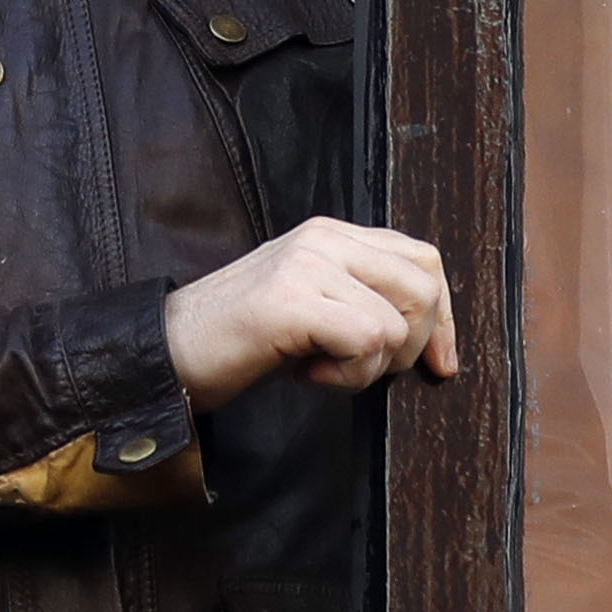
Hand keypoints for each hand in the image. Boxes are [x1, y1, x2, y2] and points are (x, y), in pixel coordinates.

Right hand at [163, 218, 457, 413]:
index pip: (424, 260)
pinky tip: (305, 375)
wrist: (166, 350)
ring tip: (321, 369)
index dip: (445, 318)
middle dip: (413, 346)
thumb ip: (361, 297)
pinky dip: (346, 377)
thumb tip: (435, 337)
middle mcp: (322, 238)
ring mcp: (305, 265)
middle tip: (363, 370)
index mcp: (330, 234)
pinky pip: (365, 341)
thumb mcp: (311, 303)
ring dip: (370, 368)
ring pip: (397, 324)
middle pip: (423, 287)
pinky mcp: (290, 300)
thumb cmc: (239, 338)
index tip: (441, 365)